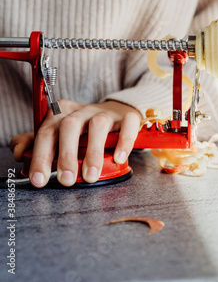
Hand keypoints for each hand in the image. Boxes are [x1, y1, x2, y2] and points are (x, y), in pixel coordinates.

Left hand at [9, 99, 141, 187]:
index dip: (41, 156)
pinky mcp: (128, 116)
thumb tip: (17, 151)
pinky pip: (127, 125)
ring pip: (98, 126)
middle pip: (70, 127)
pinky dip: (123, 142)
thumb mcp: (60, 133)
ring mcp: (106, 112)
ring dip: (93, 152)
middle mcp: (82, 110)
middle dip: (67, 155)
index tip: (40, 179)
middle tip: (66, 179)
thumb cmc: (85, 128)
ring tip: (90, 175)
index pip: (46, 132)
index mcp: (62, 113)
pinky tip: (118, 158)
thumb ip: (38, 142)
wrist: (117, 112)